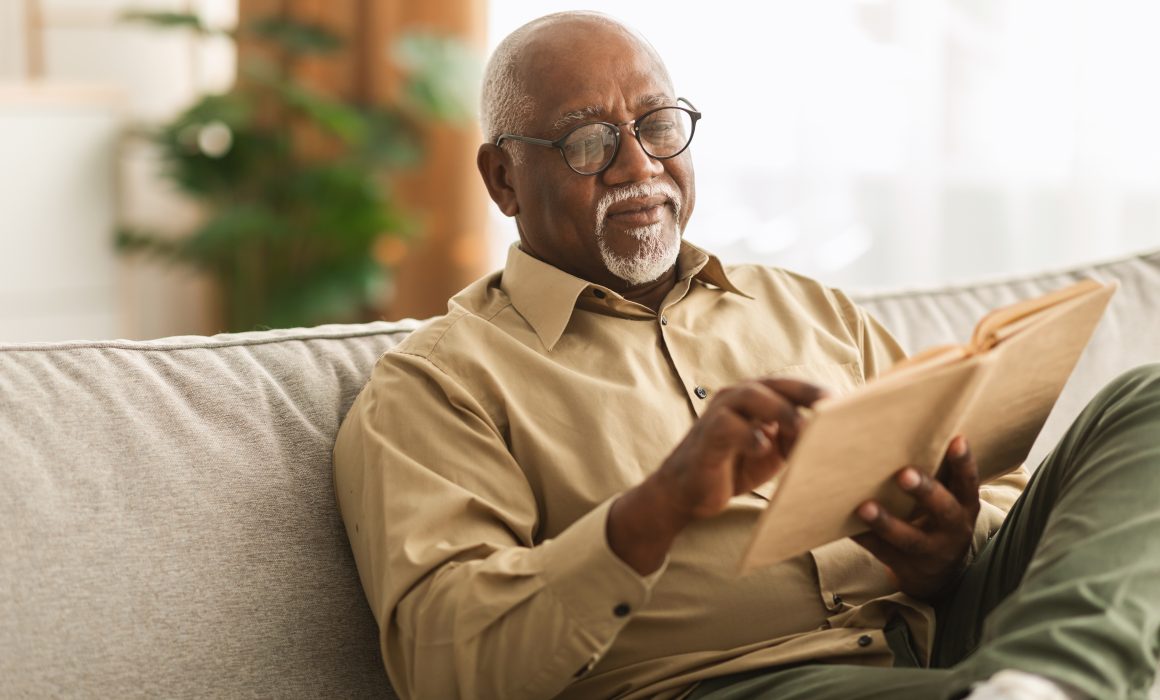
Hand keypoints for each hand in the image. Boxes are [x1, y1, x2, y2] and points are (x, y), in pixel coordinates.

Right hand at [608, 378, 827, 573]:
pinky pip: (729, 427)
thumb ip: (794, 438)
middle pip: (775, 384)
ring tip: (803, 429)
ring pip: (752, 397)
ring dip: (781, 411)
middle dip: (806, 393)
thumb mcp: (772, 452)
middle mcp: (736, 398)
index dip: (817, 391)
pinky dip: (749, 436)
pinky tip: (763, 449)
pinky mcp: (707, 436)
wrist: (686, 492)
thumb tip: (830, 434)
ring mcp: (719, 414)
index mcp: (756, 398)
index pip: (791, 386)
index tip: (848, 402)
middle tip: (833, 406)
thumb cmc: (732, 466)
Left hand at [852, 435, 980, 600]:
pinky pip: (882, 553)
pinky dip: (864, 538)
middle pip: (944, 510)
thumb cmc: (934, 518)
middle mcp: (954, 529)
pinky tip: (846, 525)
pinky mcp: (907, 567)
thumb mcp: (946, 498)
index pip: (968, 482)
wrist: (936, 574)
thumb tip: (899, 426)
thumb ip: (934, 472)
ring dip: (886, 522)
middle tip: (903, 473)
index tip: (956, 439)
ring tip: (865, 507)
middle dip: (925, 491)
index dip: (964, 462)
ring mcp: (931, 552)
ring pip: (909, 538)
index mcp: (965, 505)